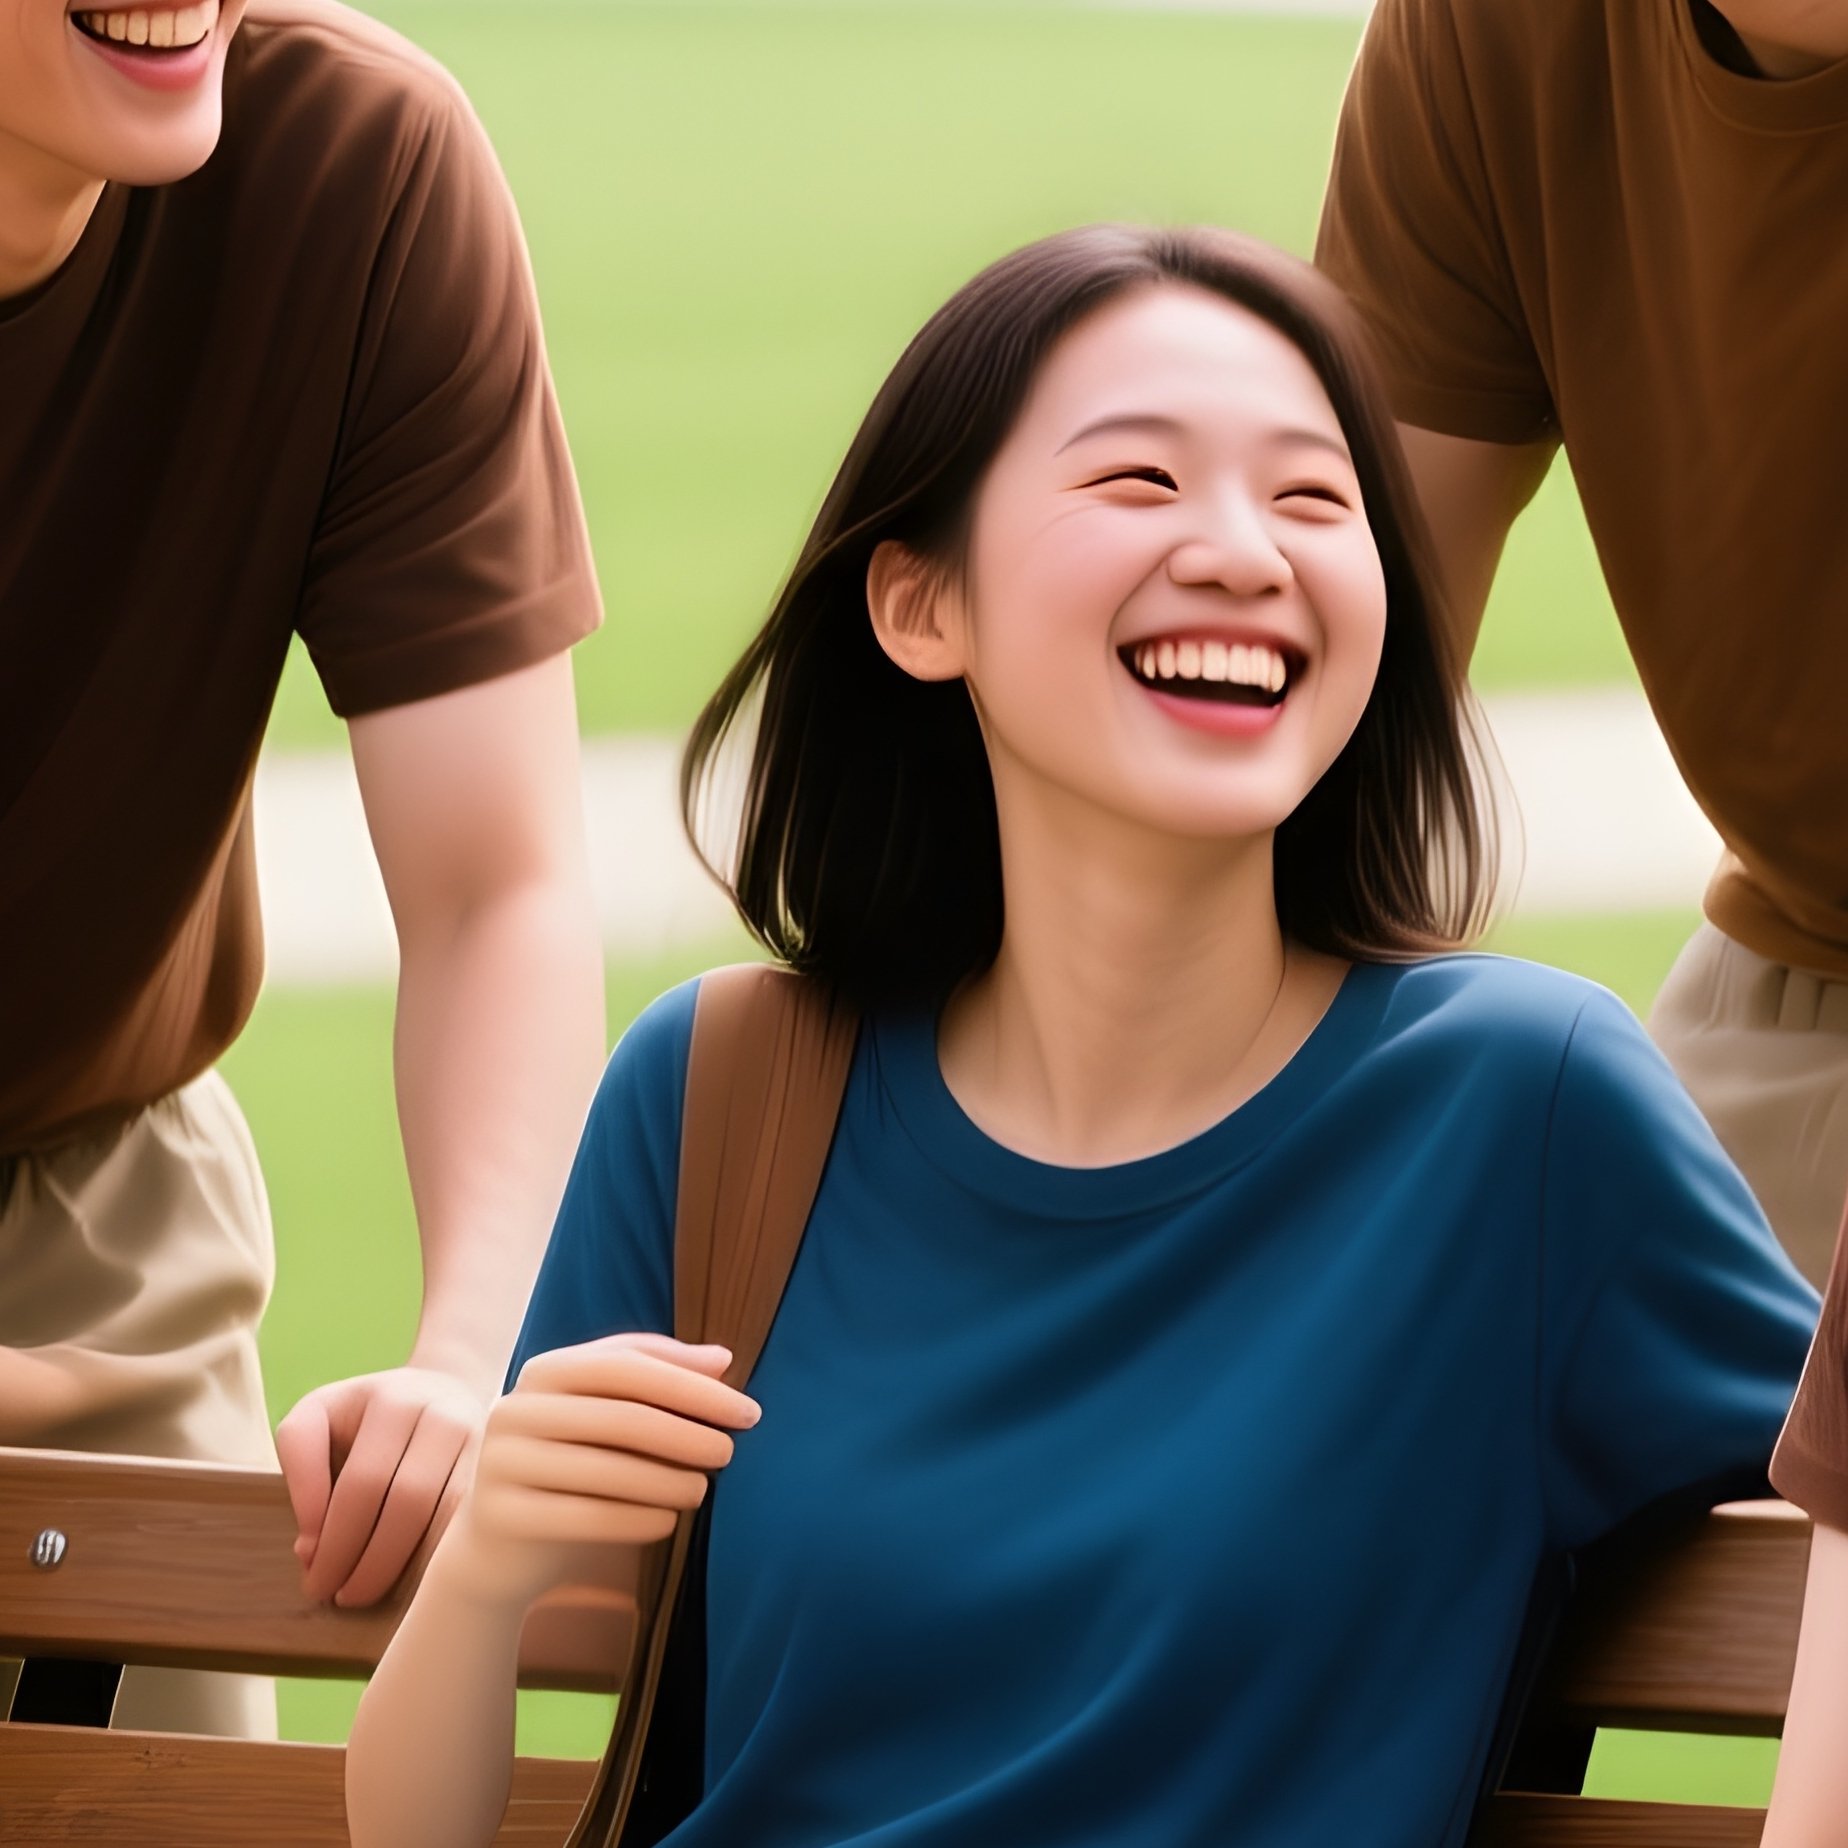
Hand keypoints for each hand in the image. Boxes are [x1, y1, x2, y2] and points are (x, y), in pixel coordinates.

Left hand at [276, 1365, 487, 1607]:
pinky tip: (411, 1578)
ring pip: (446, 1513)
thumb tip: (312, 1549)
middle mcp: (441, 1412)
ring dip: (404, 1566)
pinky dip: (439, 1555)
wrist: (443, 1386)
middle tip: (340, 1597)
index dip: (333, 1539)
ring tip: (368, 1593)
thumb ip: (303, 1471)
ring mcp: (479, 1435)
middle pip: (406, 1501)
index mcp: (390, 1399)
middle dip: (366, 1562)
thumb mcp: (319, 1417)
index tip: (312, 1574)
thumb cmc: (368, 1415)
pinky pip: (472, 1519)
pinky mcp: (498, 1463)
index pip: (360, 1482)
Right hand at [438, 1333, 759, 1615]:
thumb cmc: (573, 1468)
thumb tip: (722, 1358)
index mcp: (545, 1370)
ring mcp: (502, 1462)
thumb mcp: (608, 1415)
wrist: (501, 1547)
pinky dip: (637, 1520)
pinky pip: (585, 1518)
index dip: (691, 1385)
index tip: (745, 1410)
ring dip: (668, 1480)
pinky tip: (669, 1522)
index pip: (628, 1364)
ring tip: (703, 1489)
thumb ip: (658, 1378)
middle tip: (730, 1452)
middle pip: (621, 1415)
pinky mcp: (501, 1517)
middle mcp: (516, 1408)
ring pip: (606, 1469)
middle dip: (687, 1433)